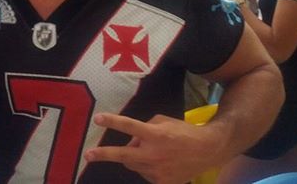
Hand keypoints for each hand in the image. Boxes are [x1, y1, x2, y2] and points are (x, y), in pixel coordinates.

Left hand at [85, 113, 219, 183]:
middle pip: (123, 155)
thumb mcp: (162, 122)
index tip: (97, 118)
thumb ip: (143, 128)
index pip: (129, 126)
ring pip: (132, 164)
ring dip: (133, 157)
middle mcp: (155, 154)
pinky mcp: (163, 183)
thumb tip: (130, 142)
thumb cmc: (182, 132)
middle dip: (103, 155)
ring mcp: (158, 171)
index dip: (112, 122)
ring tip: (150, 151)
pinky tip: (159, 162)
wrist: (208, 151)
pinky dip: (145, 166)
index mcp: (155, 134)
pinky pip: (144, 173)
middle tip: (88, 155)